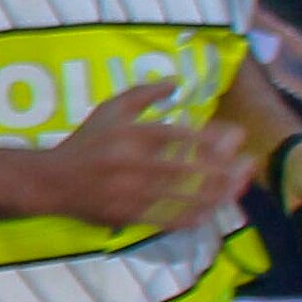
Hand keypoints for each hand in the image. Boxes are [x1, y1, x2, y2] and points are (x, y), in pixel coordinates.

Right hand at [36, 78, 253, 235]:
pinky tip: (210, 213)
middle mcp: (136, 164)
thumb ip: (144, 93)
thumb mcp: (110, 109)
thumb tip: (177, 81)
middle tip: (248, 166)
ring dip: (217, 195)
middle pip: (191, 170)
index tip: (237, 137)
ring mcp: (133, 193)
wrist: (53, 181)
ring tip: (236, 189)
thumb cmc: (86, 142)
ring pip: (186, 197)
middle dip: (226, 169)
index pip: (183, 137)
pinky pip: (169, 220)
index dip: (215, 139)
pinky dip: (194, 217)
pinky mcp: (130, 215)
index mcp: (133, 135)